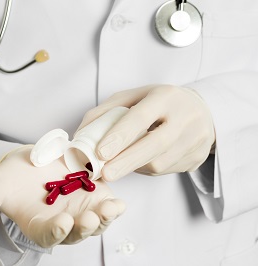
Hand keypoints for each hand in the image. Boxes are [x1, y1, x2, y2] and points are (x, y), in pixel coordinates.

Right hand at [0, 146, 124, 247]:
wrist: (34, 162)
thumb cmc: (13, 177)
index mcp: (39, 225)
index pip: (47, 236)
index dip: (54, 232)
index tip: (60, 224)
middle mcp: (63, 223)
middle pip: (76, 233)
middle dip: (84, 228)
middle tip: (89, 219)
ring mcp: (80, 211)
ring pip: (96, 223)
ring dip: (105, 219)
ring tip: (111, 208)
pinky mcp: (94, 196)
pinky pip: (106, 205)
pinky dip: (114, 206)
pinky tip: (119, 202)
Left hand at [77, 85, 215, 180]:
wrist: (203, 111)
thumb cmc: (159, 103)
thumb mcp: (134, 97)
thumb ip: (107, 111)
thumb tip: (81, 134)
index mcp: (165, 97)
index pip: (141, 117)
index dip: (120, 136)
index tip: (101, 153)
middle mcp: (185, 117)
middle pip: (155, 144)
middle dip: (126, 161)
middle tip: (105, 174)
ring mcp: (195, 139)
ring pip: (161, 163)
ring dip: (134, 167)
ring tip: (120, 165)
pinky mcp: (198, 157)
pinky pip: (166, 170)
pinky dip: (146, 169)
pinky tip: (140, 162)